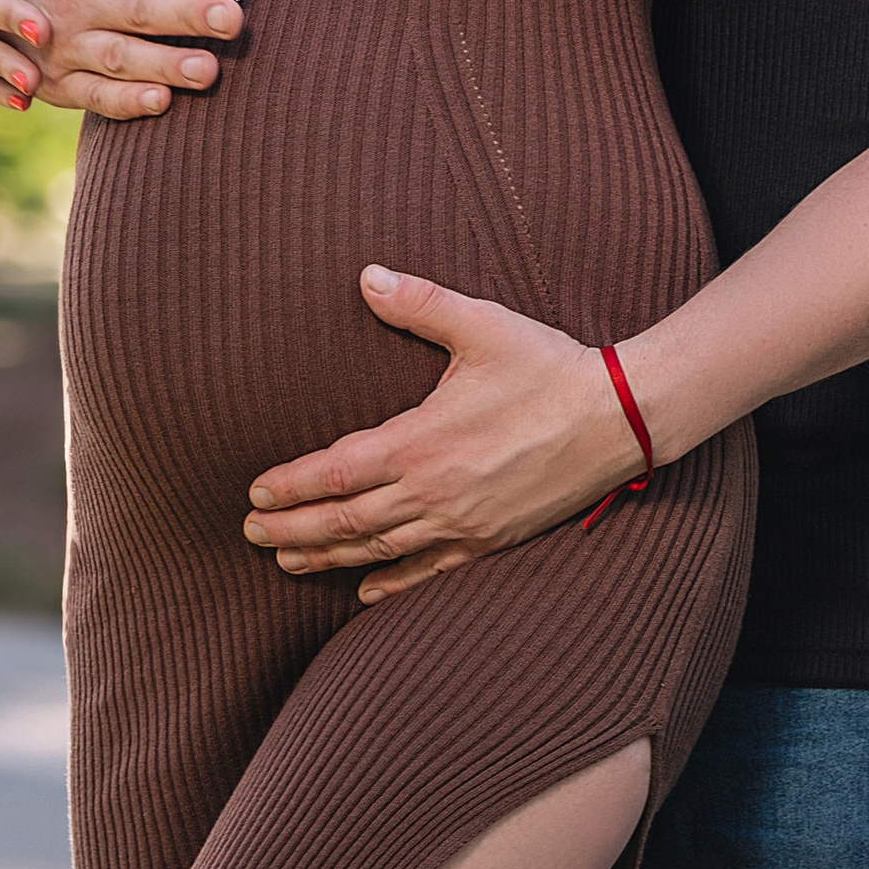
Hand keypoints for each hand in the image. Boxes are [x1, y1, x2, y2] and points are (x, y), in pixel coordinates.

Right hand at [0, 0, 243, 117]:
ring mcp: (63, 46)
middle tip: (235, 19)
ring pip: (120, 57)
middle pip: (140, 9)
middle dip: (187, 14)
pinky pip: (91, 96)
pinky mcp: (54, 83)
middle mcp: (76, 1)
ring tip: (210, 71)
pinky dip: (123, 102)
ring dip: (164, 65)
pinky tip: (161, 103)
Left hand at [242, 268, 644, 598]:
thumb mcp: (482, 325)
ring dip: (327, 558)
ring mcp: (461, 523)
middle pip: (346, 522)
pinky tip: (365, 592)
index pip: (337, 472)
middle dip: (293, 529)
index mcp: (422, 441)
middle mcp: (433, 491)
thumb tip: (367, 276)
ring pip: (379, 550)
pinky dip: (391, 584)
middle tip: (251, 533)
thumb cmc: (549, 366)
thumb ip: (420, 302)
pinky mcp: (490, 540)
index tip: (256, 492)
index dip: (293, 486)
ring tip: (288, 562)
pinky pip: (428, 571)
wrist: (617, 418)